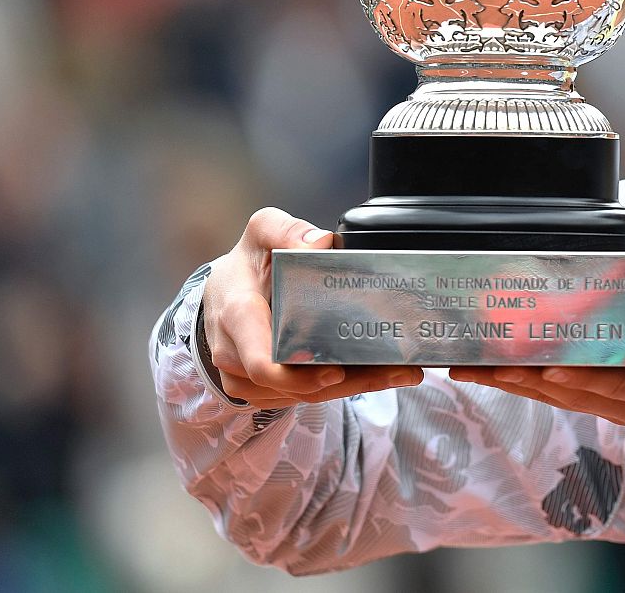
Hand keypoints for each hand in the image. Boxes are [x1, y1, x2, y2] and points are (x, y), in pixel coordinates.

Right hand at [200, 207, 423, 407]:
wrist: (223, 293)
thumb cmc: (247, 264)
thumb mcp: (261, 232)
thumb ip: (285, 230)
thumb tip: (316, 242)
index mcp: (238, 316)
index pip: (259, 360)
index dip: (297, 375)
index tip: (335, 371)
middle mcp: (237, 355)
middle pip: (294, 384)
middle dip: (348, 382)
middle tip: (397, 371)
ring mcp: (248, 379)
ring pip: (305, 395)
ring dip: (355, 387)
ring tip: (401, 373)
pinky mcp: (264, 389)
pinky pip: (304, 395)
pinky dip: (343, 387)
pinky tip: (380, 375)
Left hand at [450, 241, 624, 453]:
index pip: (614, 383)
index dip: (577, 375)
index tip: (543, 366)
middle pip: (570, 396)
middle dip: (520, 379)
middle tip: (476, 362)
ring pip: (564, 402)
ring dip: (519, 386)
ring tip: (475, 370)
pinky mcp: (624, 411)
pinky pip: (575, 400)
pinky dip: (540, 389)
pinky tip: (512, 377)